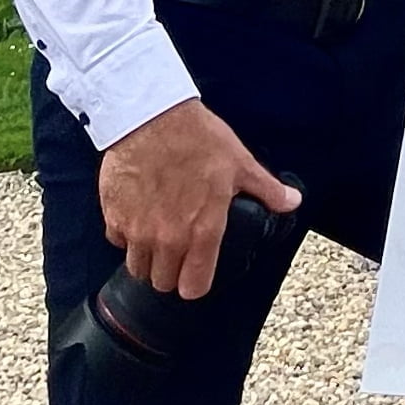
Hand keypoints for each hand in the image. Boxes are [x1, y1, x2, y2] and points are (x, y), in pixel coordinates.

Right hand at [99, 100, 300, 299]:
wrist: (151, 118)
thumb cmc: (198, 140)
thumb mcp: (242, 165)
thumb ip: (267, 190)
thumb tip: (291, 202)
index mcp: (202, 231)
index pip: (194, 286)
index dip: (197, 283)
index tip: (198, 274)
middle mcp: (167, 238)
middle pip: (163, 283)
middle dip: (171, 274)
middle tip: (179, 254)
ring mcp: (136, 230)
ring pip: (137, 268)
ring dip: (148, 259)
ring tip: (158, 239)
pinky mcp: (113, 216)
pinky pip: (118, 241)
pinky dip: (126, 236)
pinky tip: (139, 218)